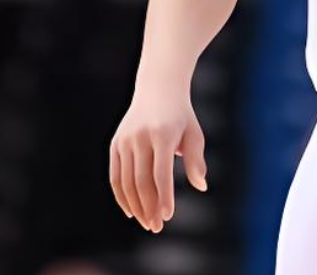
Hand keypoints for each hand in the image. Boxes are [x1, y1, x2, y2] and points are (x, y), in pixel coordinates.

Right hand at [109, 86, 207, 231]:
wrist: (158, 89)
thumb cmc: (182, 116)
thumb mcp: (194, 133)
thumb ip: (196, 160)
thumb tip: (201, 186)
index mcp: (162, 133)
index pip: (161, 172)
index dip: (164, 196)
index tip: (168, 216)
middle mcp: (140, 137)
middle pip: (141, 181)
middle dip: (149, 207)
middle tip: (157, 227)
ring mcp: (125, 140)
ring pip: (126, 181)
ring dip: (136, 206)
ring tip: (147, 223)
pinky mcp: (115, 144)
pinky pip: (115, 176)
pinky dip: (121, 196)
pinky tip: (131, 212)